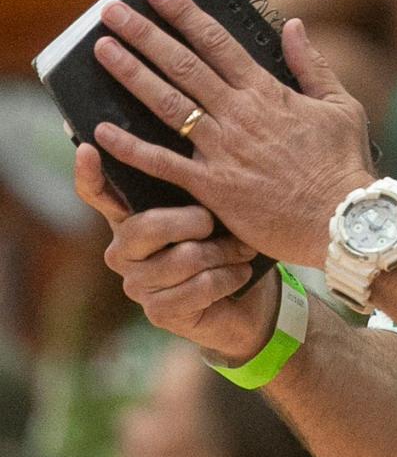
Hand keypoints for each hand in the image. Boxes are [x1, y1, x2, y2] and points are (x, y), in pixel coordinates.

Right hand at [74, 144, 276, 359]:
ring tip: (242, 249)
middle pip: (148, 226)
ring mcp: (137, 283)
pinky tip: (239, 274)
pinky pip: (198, 288)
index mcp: (132, 216)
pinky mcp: (158, 311)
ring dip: (224, 252)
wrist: (246, 296)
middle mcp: (124, 250)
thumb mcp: (213, 207)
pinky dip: (228, 277)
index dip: (90, 173)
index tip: (90, 148)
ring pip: (184, 258)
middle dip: (195, 221)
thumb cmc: (226, 240)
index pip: (99, 194)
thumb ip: (193, 183)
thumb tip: (195, 145)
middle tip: (217, 222)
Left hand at [90, 0, 373, 266]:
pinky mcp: (211, 187)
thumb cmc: (343, 164)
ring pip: (167, 103)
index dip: (183, 13)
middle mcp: (238, 114)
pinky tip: (100, 131)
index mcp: (267, 91)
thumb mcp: (340, 104)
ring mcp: (222, 149)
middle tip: (112, 12)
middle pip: (182, 64)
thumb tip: (294, 24)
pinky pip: (162, 164)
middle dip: (144, 34)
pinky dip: (130, 148)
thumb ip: (311, 63)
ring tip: (103, 50)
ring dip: (131, 74)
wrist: (340, 220)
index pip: (216, 41)